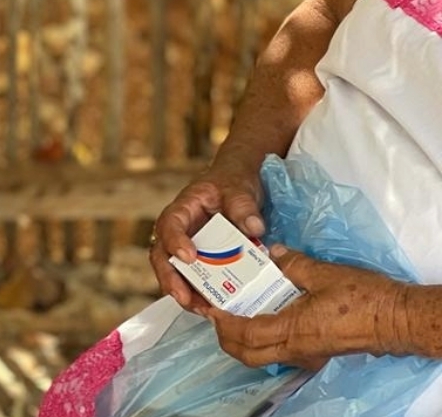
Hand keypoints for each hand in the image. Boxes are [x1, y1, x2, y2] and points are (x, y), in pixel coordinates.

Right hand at [151, 167, 264, 312]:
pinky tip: (213, 309)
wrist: (235, 187)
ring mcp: (184, 248)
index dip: (174, 241)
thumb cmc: (231, 184)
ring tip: (202, 310)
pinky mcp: (198, 261)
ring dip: (184, 294)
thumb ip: (244, 206)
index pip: (169, 224)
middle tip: (185, 298)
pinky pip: (192, 280)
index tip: (188, 257)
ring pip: (173, 273)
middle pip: (161, 256)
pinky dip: (199, 295)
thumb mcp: (239, 189)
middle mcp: (176, 231)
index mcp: (182, 209)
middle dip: (170, 280)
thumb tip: (255, 228)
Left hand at [207, 246, 408, 368]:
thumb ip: (291, 263)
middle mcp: (296, 349)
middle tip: (216, 314)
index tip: (211, 308)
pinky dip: (263, 337)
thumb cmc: (362, 297)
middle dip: (226, 338)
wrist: (397, 319)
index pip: (246, 335)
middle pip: (248, 354)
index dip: (223, 324)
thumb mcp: (323, 273)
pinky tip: (263, 314)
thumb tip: (270, 252)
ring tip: (234, 313)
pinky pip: (279, 350)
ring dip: (243, 339)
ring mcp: (307, 354)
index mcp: (293, 330)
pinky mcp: (316, 352)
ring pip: (262, 355)